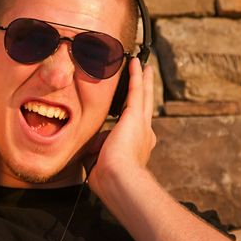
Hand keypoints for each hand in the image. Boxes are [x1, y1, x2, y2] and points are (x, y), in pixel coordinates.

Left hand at [85, 57, 155, 188]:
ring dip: (143, 80)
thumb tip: (92, 144)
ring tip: (145, 66)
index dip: (134, 121)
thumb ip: (97, 150)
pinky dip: (136, 75)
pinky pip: (136, 90)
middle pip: (146, 107)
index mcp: (137, 148)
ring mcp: (142, 125)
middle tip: (147, 78)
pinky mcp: (136, 116)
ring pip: (143, 96)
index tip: (132, 115)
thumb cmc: (108, 177)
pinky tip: (135, 62)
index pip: (135, 130)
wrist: (118, 178)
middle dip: (146, 92)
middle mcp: (144, 135)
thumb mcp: (100, 161)